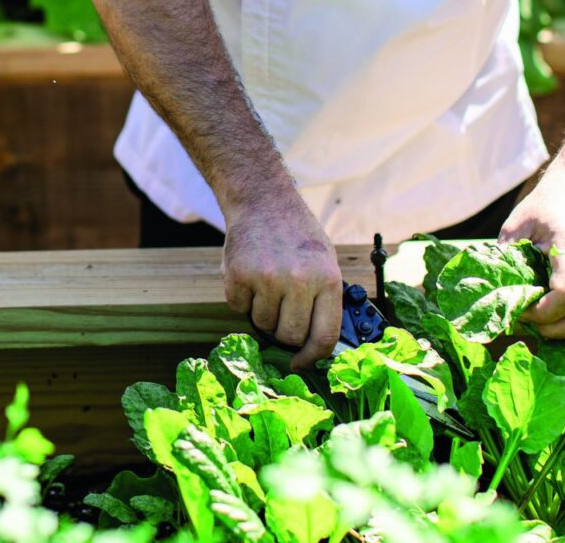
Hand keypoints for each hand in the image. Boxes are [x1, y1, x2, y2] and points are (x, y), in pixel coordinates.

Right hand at [221, 192, 342, 371]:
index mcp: (327, 279)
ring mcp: (266, 278)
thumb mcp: (325, 262)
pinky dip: (242, 298)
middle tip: (281, 309)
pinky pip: (238, 308)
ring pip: (262, 324)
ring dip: (263, 311)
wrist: (262, 201)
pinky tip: (250, 274)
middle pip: (290, 336)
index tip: (301, 364)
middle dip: (284, 331)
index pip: (324, 336)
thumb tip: (321, 347)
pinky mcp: (237, 275)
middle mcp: (298, 280)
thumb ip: (325, 301)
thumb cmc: (297, 235)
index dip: (312, 357)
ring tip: (267, 282)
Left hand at [499, 170, 564, 338]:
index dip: (541, 312)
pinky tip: (548, 315)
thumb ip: (506, 257)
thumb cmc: (547, 205)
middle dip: (553, 330)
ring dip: (563, 331)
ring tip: (535, 321)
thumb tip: (491, 292)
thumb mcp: (517, 225)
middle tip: (525, 321)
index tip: (519, 308)